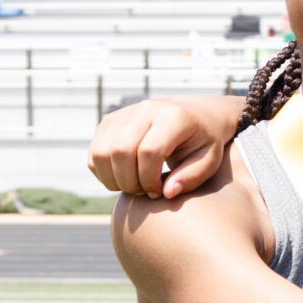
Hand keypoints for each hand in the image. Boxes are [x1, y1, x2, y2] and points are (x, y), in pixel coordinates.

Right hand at [90, 100, 227, 198]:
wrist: (195, 116)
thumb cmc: (203, 143)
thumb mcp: (208, 161)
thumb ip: (191, 178)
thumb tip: (167, 193)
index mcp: (174, 117)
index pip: (150, 151)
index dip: (149, 179)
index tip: (159, 192)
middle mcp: (146, 109)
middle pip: (121, 151)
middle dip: (129, 181)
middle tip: (145, 192)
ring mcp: (124, 113)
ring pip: (102, 153)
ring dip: (114, 180)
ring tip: (135, 186)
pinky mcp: (109, 122)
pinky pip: (94, 154)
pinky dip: (104, 174)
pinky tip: (124, 179)